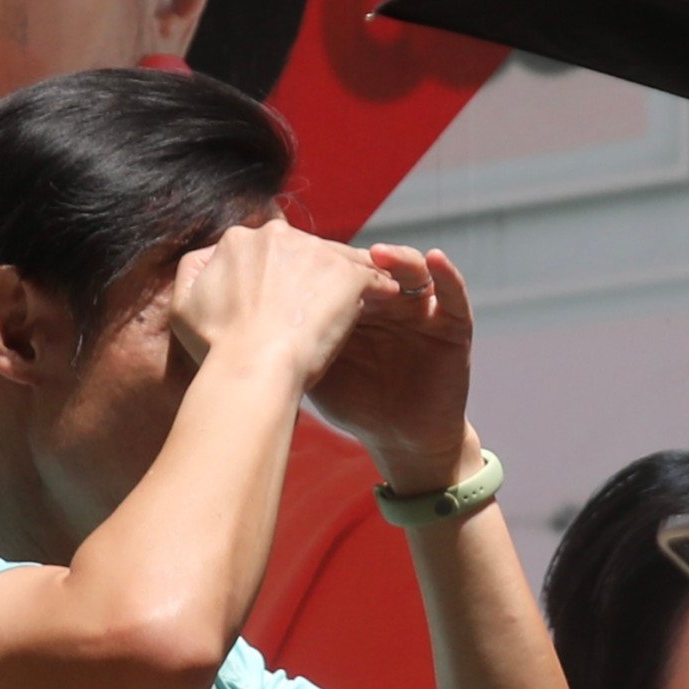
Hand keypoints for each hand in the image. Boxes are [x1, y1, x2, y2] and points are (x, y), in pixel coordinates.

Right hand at [163, 216, 387, 390]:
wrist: (252, 369)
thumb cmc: (216, 347)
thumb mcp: (184, 303)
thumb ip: (194, 269)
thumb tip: (210, 256)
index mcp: (238, 240)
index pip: (267, 250)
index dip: (277, 276)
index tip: (282, 301)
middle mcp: (276, 234)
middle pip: (303, 251)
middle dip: (309, 276)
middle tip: (314, 310)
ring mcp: (314, 251)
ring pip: (337, 261)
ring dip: (342, 282)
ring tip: (351, 308)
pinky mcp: (347, 273)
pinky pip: (373, 275)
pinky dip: (380, 288)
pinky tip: (386, 301)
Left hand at [312, 243, 482, 494]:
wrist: (399, 437)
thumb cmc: (354, 401)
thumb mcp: (314, 365)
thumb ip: (289, 335)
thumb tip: (234, 309)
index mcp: (353, 303)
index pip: (338, 270)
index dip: (320, 263)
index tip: (296, 256)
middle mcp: (387, 297)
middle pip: (370, 264)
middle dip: (353, 258)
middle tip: (333, 251)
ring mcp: (421, 307)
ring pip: (411, 270)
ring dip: (397, 259)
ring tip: (378, 254)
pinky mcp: (453, 323)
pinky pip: (454, 293)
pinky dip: (447, 275)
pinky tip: (435, 258)